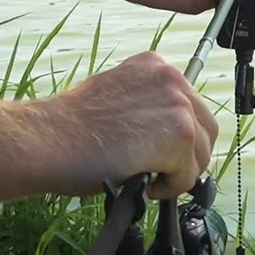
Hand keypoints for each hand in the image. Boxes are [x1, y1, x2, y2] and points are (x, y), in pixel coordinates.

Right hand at [45, 51, 219, 198]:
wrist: (47, 141)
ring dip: (175, 174)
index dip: (181, 139)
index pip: (193, 108)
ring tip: (142, 174)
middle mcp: (171, 78)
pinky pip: (188, 176)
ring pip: (200, 157)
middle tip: (157, 172)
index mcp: (156, 66)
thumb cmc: (72, 129)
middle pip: (207, 132)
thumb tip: (174, 135)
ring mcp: (178, 105)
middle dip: (186, 158)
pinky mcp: (179, 135)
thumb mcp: (118, 98)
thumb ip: (150, 107)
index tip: (162, 153)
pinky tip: (140, 181)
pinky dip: (167, 189)